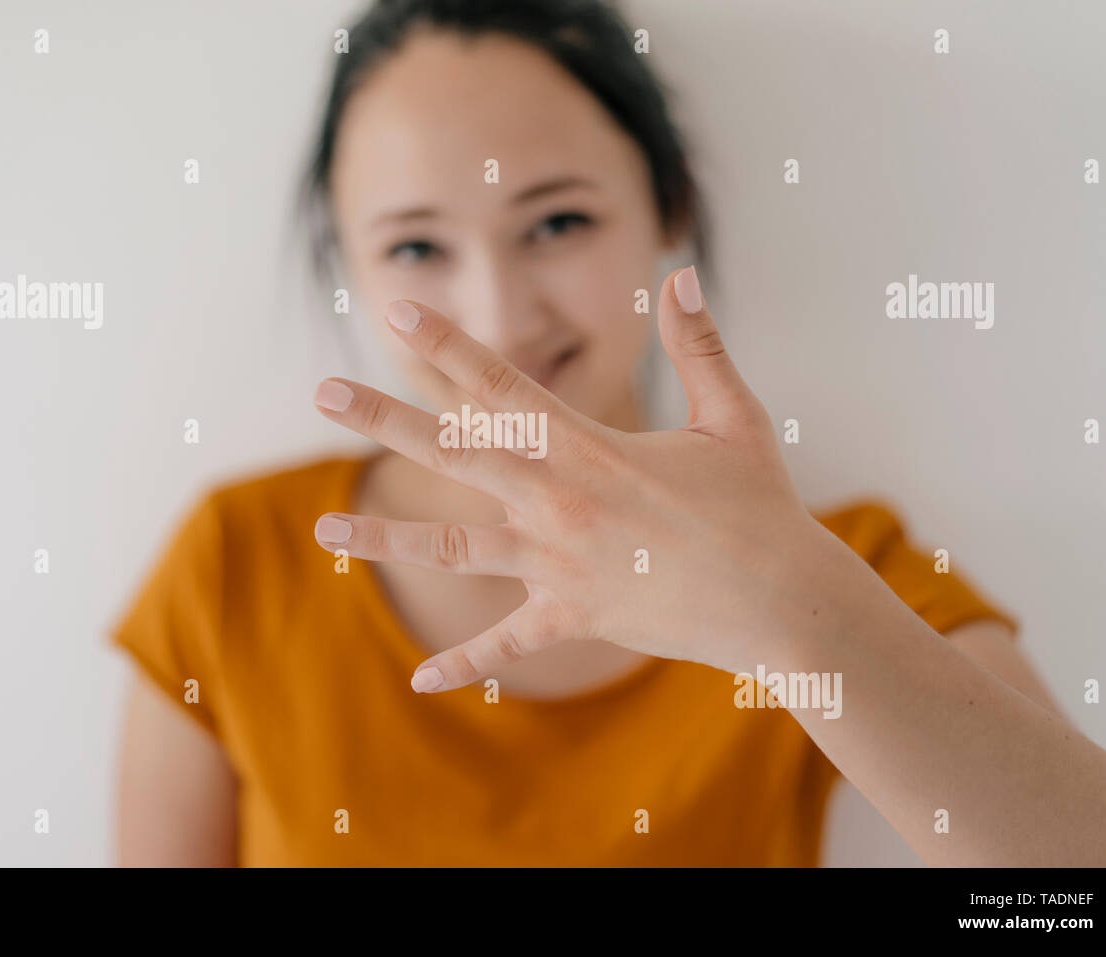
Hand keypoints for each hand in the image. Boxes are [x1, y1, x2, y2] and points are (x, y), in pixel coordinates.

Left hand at [312, 266, 848, 691]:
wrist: (783, 602)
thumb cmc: (762, 508)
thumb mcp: (733, 417)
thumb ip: (700, 345)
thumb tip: (684, 275)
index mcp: (589, 447)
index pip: (499, 382)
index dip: (445, 343)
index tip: (397, 311)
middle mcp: (558, 501)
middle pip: (451, 451)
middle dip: (382, 417)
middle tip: (322, 389)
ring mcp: (558, 563)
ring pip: (452, 549)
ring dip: (384, 542)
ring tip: (324, 534)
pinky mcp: (573, 616)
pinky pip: (507, 642)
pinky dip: (467, 662)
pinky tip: (421, 679)